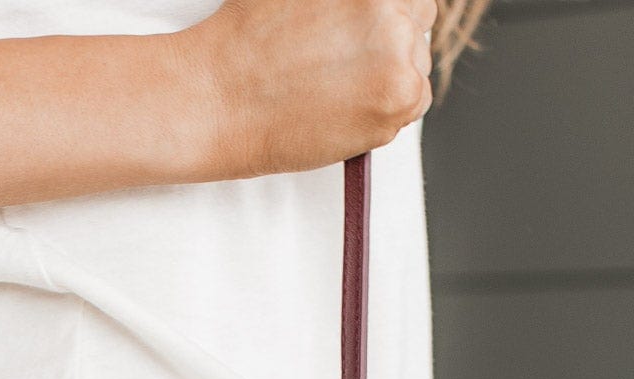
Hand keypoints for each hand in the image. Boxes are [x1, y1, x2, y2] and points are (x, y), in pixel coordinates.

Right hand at [184, 0, 435, 179]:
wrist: (219, 99)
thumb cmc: (244, 40)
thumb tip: (363, 9)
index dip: (390, 9)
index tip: (368, 31)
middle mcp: (389, 7)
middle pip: (419, 20)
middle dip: (392, 39)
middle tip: (347, 62)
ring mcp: (397, 51)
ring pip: (417, 63)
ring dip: (389, 75)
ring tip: (336, 88)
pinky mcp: (395, 99)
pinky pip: (415, 101)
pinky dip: (388, 109)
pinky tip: (346, 108)